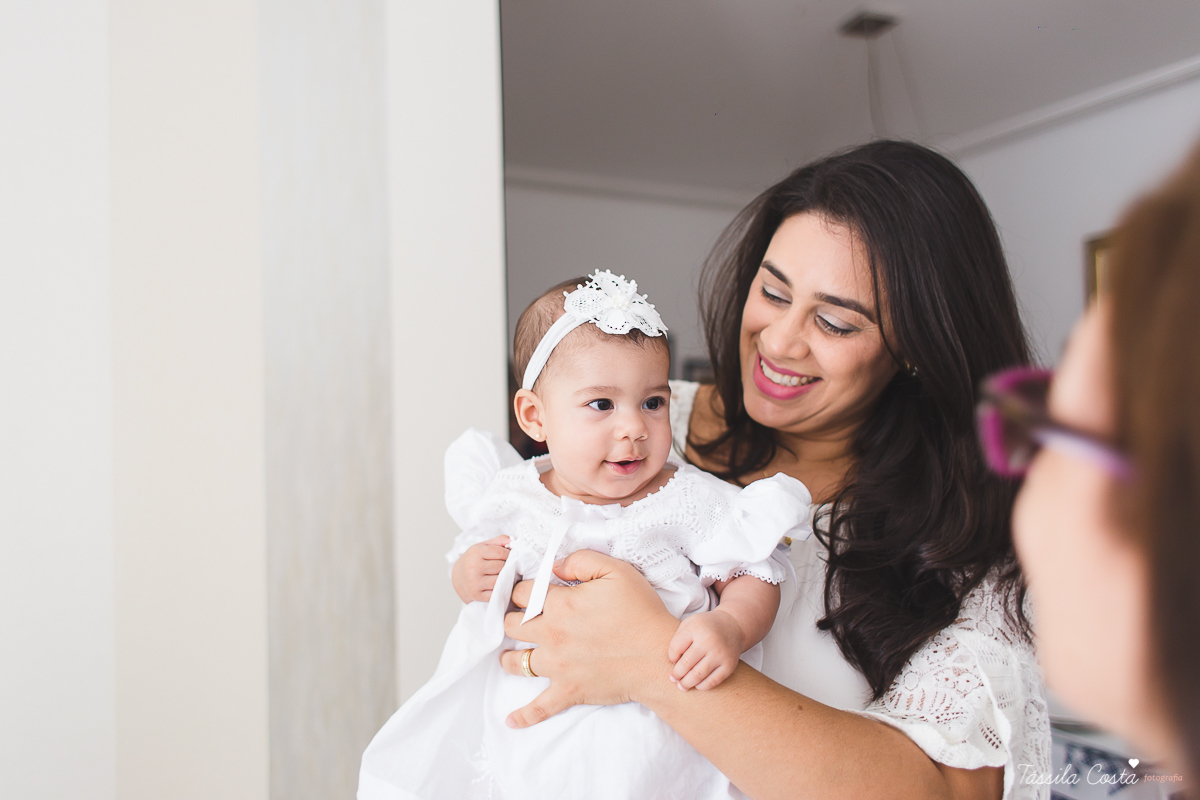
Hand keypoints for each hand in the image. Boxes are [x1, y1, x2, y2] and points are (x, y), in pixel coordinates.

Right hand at [450, 535, 509, 602]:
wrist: (458, 577)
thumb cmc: (474, 560)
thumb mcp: (483, 546)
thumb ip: (500, 541)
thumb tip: (515, 541)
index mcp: (476, 553)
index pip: (500, 553)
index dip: (509, 554)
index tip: (510, 556)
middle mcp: (474, 567)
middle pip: (501, 566)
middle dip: (507, 566)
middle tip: (507, 566)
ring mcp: (475, 582)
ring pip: (500, 580)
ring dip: (505, 578)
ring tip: (503, 575)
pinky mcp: (477, 595)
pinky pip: (496, 592)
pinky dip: (500, 589)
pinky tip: (498, 584)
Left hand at [497, 550, 678, 728]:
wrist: (657, 657)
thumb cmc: (640, 612)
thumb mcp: (616, 571)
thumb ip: (581, 561)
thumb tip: (555, 566)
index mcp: (560, 605)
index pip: (521, 592)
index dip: (521, 588)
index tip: (526, 591)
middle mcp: (552, 635)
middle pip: (511, 625)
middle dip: (511, 618)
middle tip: (518, 618)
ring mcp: (557, 666)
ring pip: (517, 663)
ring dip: (510, 657)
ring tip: (510, 654)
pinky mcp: (568, 690)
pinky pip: (540, 707)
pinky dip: (524, 715)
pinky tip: (511, 720)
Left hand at [667, 609, 744, 690]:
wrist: (733, 626)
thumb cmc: (705, 627)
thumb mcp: (690, 623)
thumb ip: (678, 639)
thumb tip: (672, 663)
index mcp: (696, 628)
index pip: (676, 648)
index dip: (671, 657)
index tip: (672, 661)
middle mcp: (708, 641)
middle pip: (686, 663)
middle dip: (677, 674)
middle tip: (673, 679)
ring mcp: (720, 654)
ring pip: (698, 675)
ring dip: (687, 683)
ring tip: (681, 686)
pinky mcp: (729, 665)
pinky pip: (713, 681)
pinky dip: (702, 686)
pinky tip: (697, 685)